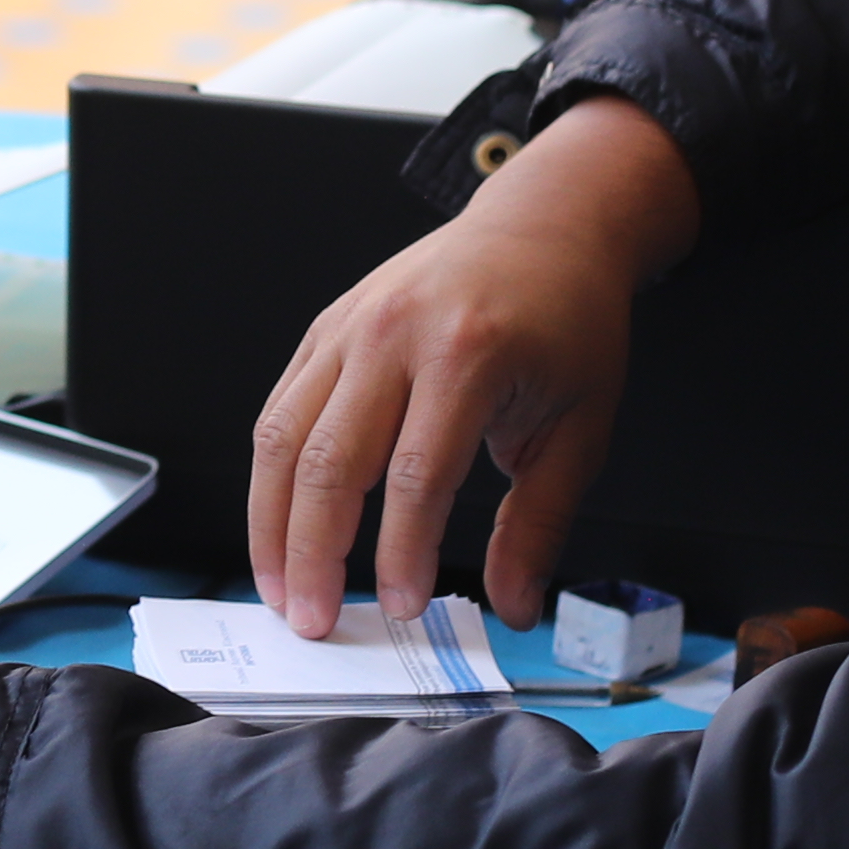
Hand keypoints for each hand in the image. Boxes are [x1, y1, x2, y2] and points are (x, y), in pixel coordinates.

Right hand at [246, 92, 690, 629]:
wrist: (544, 228)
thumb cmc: (567, 323)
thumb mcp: (579, 427)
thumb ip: (538, 523)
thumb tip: (513, 605)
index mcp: (467, 355)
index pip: (416, 476)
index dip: (400, 553)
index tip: (401, 609)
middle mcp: (395, 334)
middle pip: (329, 460)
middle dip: (312, 552)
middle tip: (313, 621)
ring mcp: (350, 326)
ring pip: (282, 436)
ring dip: (270, 522)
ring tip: (278, 587)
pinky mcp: (326, 329)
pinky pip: (280, 408)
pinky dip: (272, 474)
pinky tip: (278, 524)